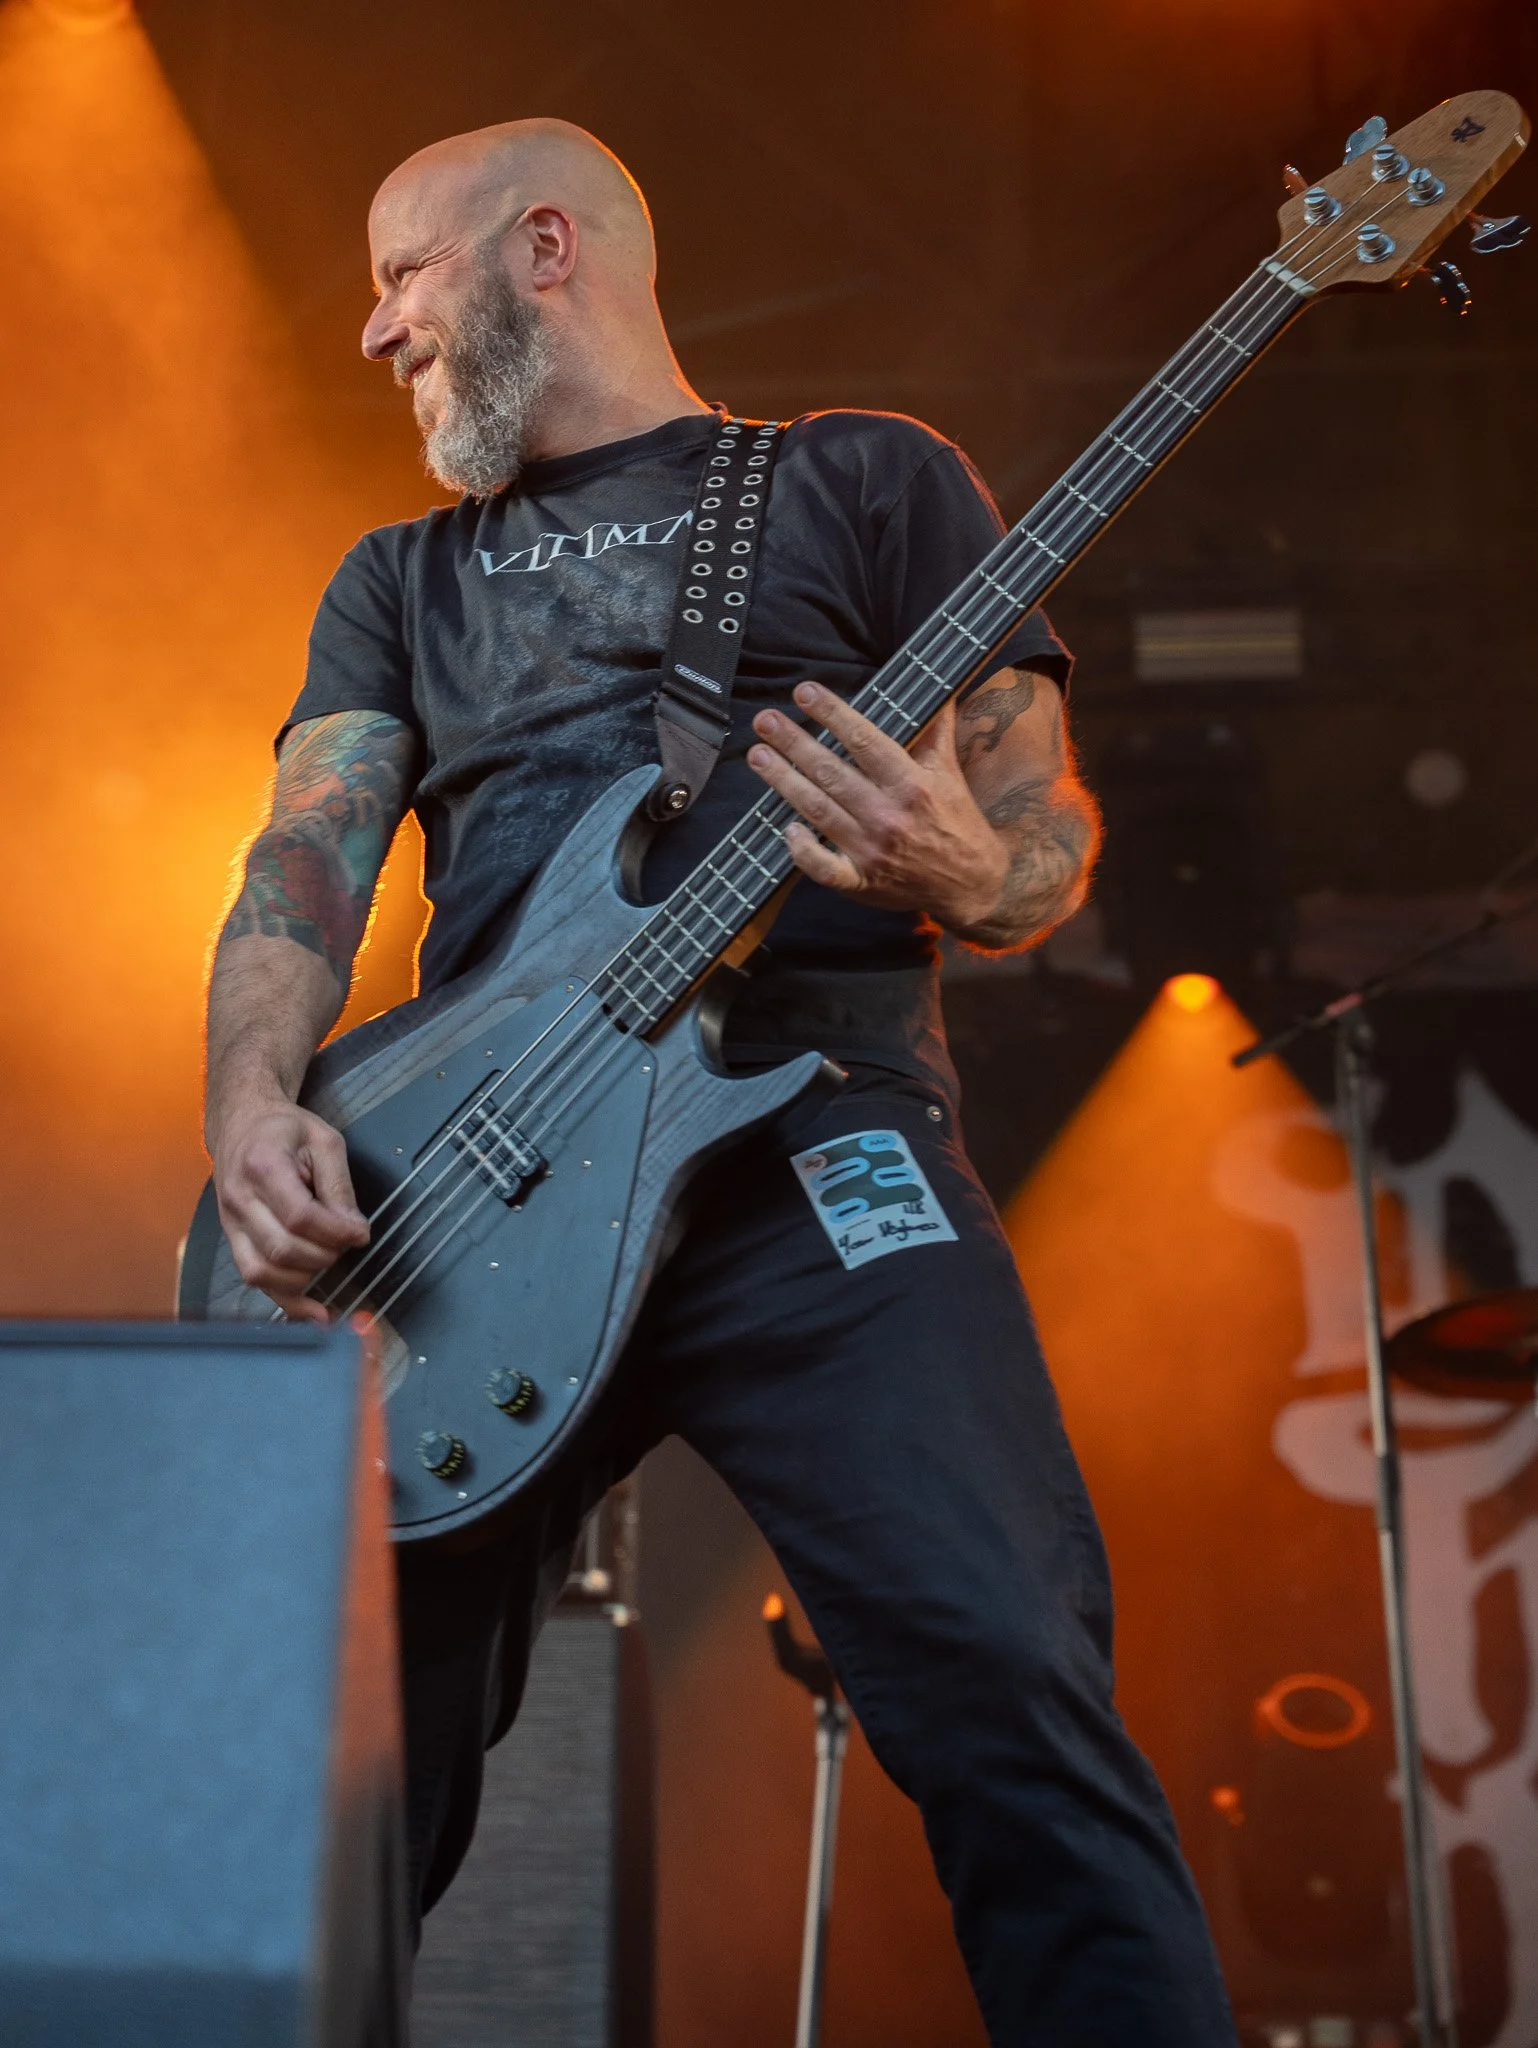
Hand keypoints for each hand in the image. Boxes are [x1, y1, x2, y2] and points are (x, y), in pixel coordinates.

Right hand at [212, 1101, 368, 1321]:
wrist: (241, 1124)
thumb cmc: (284, 1130)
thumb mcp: (324, 1142)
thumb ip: (339, 1186)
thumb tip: (355, 1230)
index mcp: (263, 1166)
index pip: (299, 1216)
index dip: (335, 1232)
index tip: (361, 1233)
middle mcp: (239, 1199)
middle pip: (282, 1249)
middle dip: (324, 1255)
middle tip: (345, 1242)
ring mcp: (230, 1223)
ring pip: (263, 1272)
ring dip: (305, 1278)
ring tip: (328, 1258)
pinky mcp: (232, 1239)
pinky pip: (254, 1280)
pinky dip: (285, 1300)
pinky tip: (314, 1311)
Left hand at [747, 680, 1007, 927]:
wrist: (970, 884)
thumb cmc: (956, 821)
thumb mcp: (950, 772)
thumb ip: (937, 729)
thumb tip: (937, 686)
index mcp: (912, 784)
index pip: (864, 740)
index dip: (831, 714)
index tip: (804, 693)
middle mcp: (889, 816)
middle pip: (831, 772)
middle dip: (793, 744)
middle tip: (765, 721)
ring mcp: (872, 851)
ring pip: (818, 810)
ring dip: (784, 781)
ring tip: (758, 755)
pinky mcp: (861, 881)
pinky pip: (824, 868)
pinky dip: (802, 850)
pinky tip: (784, 828)